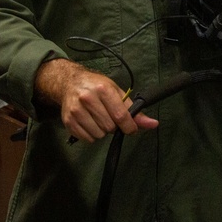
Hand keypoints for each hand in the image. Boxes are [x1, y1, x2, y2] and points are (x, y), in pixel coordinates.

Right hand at [34, 58, 158, 142]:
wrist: (70, 82)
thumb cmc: (97, 86)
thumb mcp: (117, 92)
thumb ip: (134, 110)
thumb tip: (153, 124)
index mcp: (103, 89)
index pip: (120, 116)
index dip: (129, 126)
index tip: (131, 128)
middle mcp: (88, 99)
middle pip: (109, 127)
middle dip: (113, 126)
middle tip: (109, 116)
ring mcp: (76, 110)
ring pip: (98, 135)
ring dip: (102, 131)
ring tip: (98, 118)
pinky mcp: (68, 121)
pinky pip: (88, 139)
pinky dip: (92, 135)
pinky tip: (90, 122)